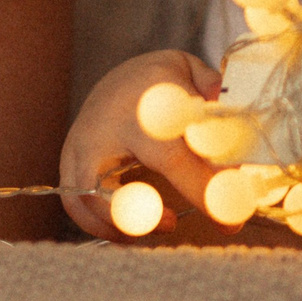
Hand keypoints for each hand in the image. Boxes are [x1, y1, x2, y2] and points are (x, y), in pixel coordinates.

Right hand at [59, 50, 226, 239]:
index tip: (231, 217)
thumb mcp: (189, 72)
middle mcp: (101, 131)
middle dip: (143, 217)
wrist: (118, 77)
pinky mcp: (69, 165)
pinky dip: (100, 225)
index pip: (171, 159)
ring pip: (83, 201)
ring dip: (120, 225)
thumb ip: (211, 96)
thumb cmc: (160, 81)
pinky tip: (136, 228)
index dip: (201, 191)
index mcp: (140, 108)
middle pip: (112, 187)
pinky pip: (74, 205)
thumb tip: (231, 128)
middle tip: (176, 225)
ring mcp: (78, 149)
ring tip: (163, 224)